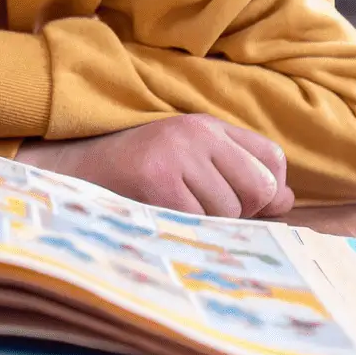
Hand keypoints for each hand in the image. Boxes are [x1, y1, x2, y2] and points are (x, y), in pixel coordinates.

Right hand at [19, 114, 294, 217]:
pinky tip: (159, 216)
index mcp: (207, 125)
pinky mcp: (157, 180)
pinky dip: (184, 229)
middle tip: (199, 209)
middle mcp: (197, 133)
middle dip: (238, 211)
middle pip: (259, 190)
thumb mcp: (189, 162)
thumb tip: (286, 199)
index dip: (267, 190)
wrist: (70, 171)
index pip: (273, 159)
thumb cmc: (134, 173)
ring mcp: (176, 155)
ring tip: (172, 209)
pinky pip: (199, 222)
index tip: (240, 201)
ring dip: (207, 224)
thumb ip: (238, 174)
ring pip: (229, 211)